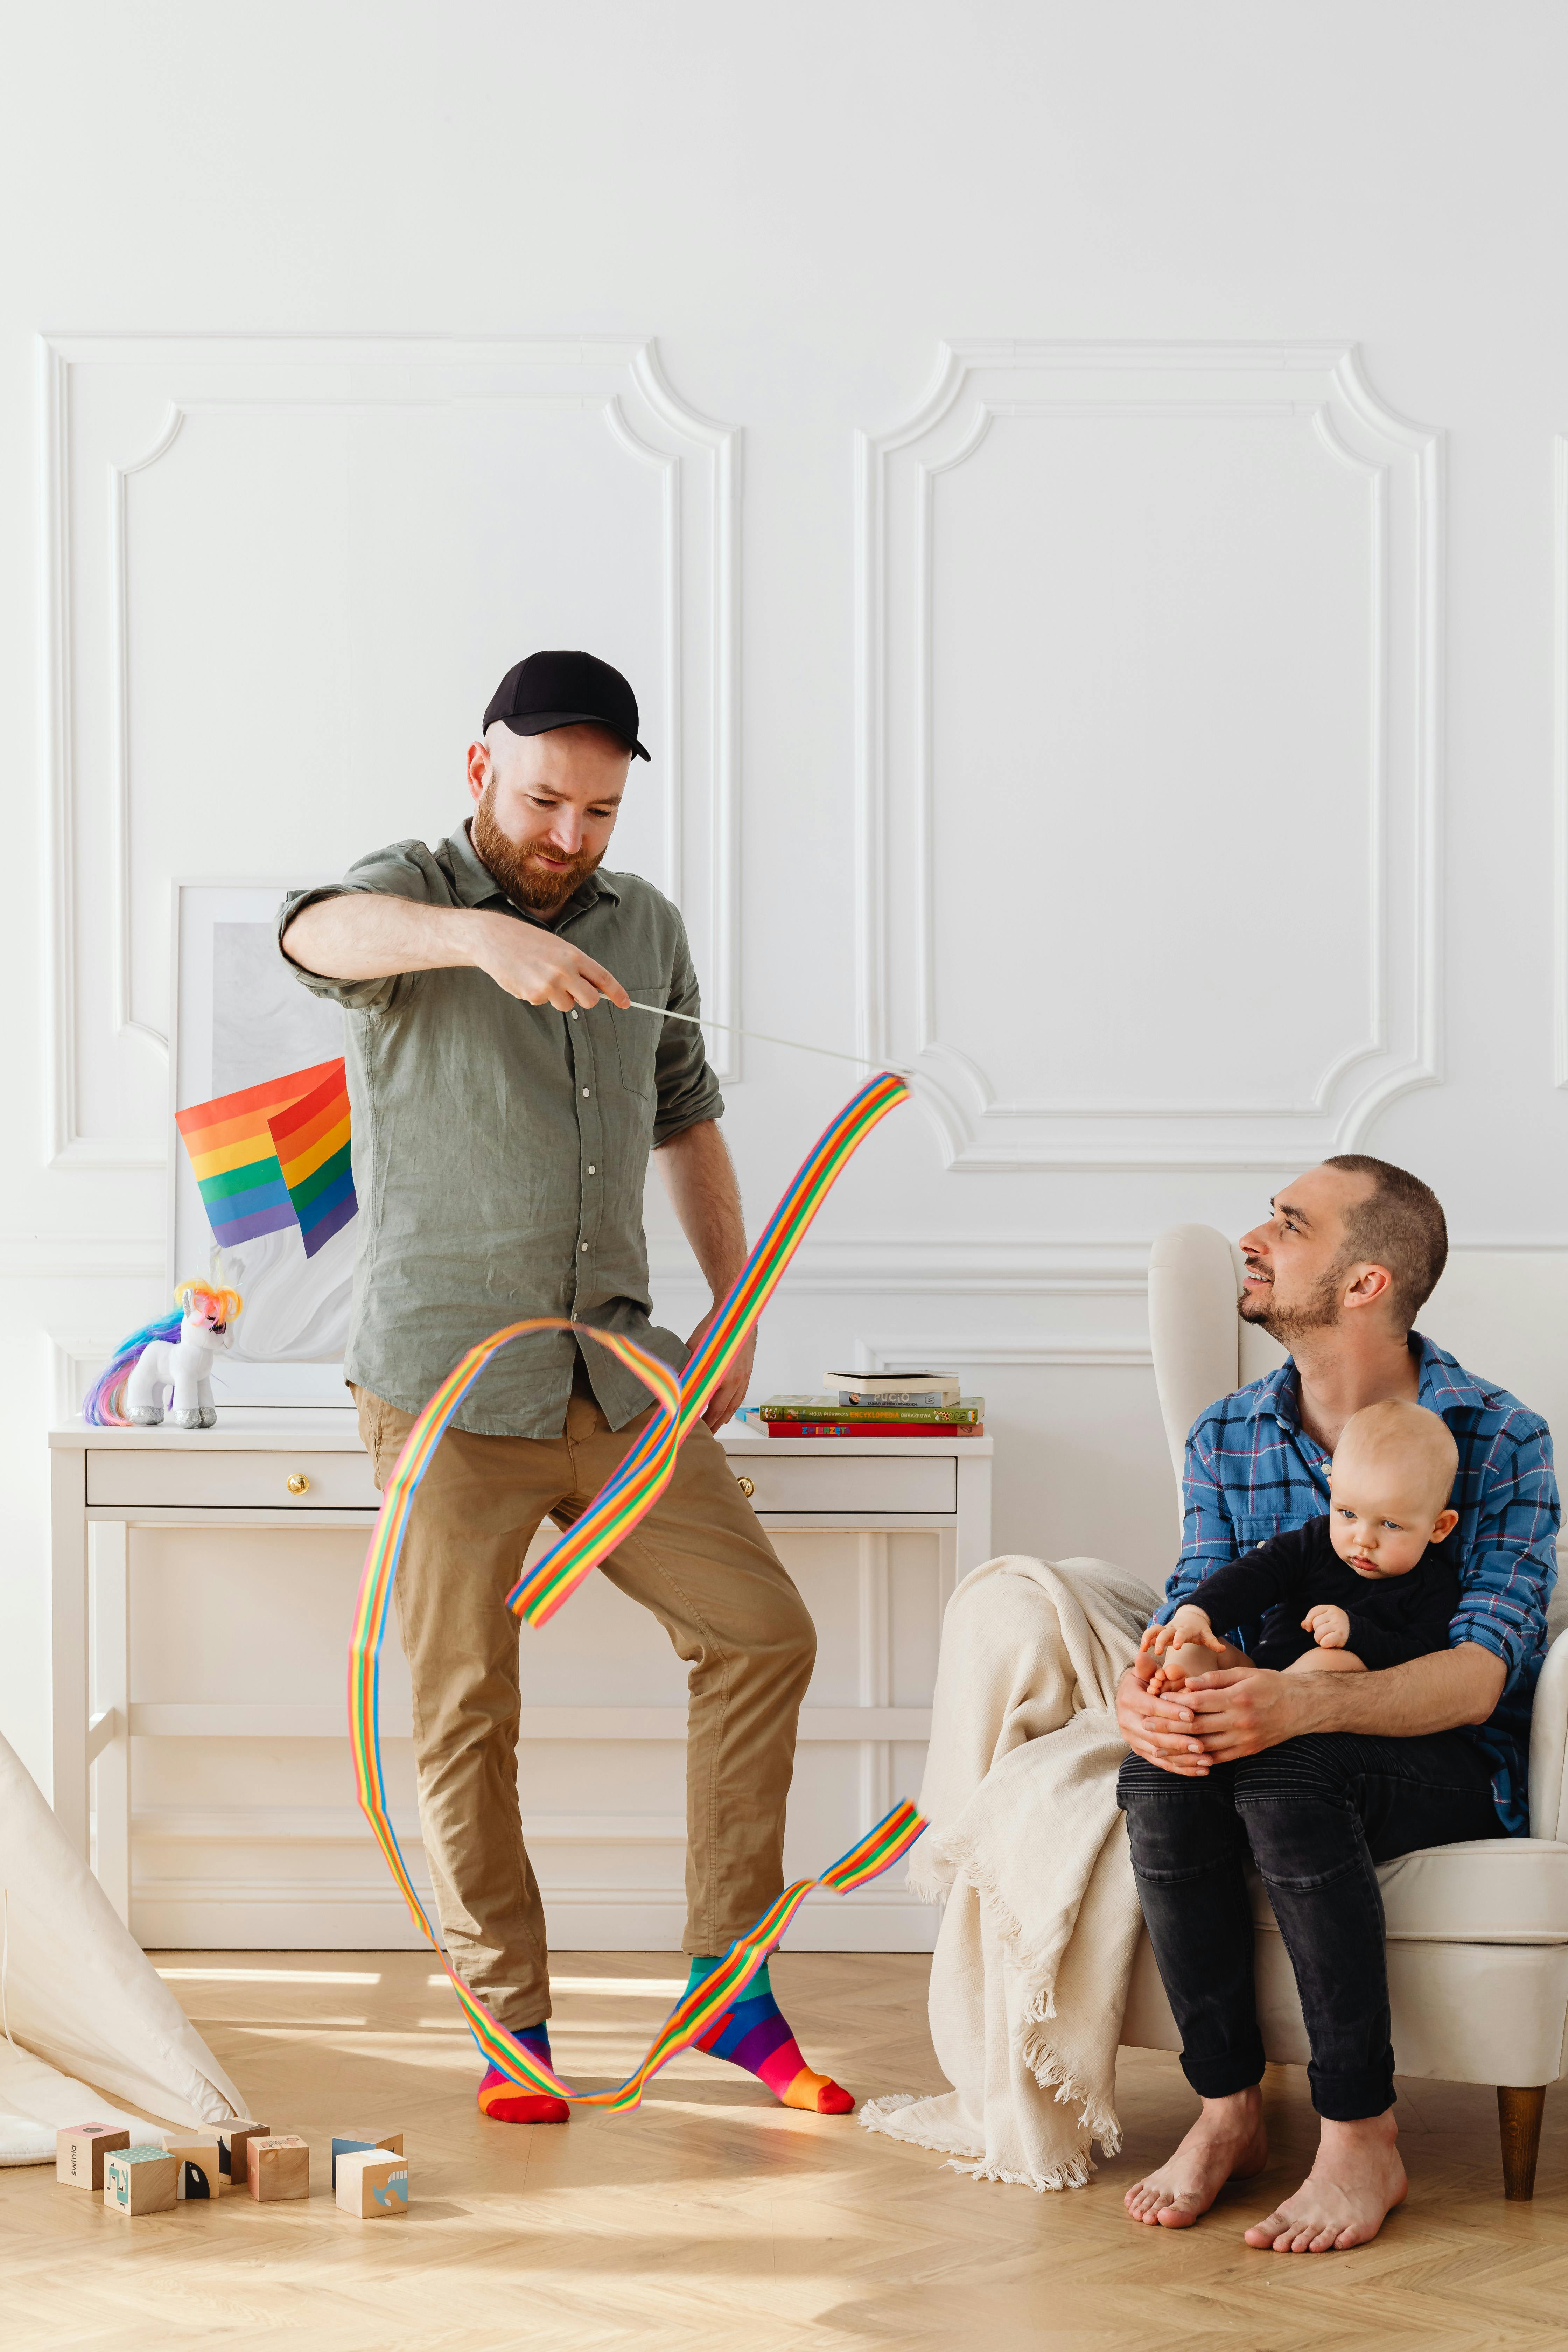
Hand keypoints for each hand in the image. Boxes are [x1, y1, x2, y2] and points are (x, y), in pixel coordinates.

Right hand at [467, 909, 630, 1012]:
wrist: (495, 938)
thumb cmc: (528, 941)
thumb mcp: (557, 947)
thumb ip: (576, 966)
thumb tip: (594, 988)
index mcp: (574, 955)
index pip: (603, 977)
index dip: (616, 992)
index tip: (625, 1003)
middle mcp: (565, 970)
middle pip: (590, 1000)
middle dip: (584, 1000)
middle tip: (571, 992)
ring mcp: (550, 984)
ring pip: (566, 1005)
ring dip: (557, 997)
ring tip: (539, 977)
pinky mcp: (534, 994)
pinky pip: (544, 1003)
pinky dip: (536, 995)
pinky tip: (525, 978)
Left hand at [685, 1312, 754, 1432]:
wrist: (739, 1313)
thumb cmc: (714, 1329)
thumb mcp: (693, 1352)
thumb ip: (687, 1372)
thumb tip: (674, 1389)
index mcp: (722, 1379)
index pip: (711, 1410)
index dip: (702, 1422)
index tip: (693, 1430)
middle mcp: (736, 1381)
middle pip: (723, 1412)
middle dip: (713, 1425)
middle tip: (704, 1435)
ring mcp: (744, 1376)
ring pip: (734, 1405)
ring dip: (724, 1417)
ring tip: (715, 1426)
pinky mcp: (748, 1370)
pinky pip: (741, 1394)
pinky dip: (734, 1405)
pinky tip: (729, 1408)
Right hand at [1116, 1665, 1214, 1776]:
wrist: (1129, 1698)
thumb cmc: (1143, 1681)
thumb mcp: (1143, 1672)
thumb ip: (1147, 1667)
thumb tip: (1142, 1656)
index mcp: (1128, 1699)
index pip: (1150, 1708)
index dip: (1170, 1712)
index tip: (1191, 1715)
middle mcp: (1127, 1722)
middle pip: (1155, 1735)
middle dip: (1180, 1741)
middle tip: (1203, 1745)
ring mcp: (1133, 1740)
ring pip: (1160, 1752)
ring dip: (1184, 1759)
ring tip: (1207, 1761)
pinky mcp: (1142, 1752)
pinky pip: (1162, 1763)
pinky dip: (1182, 1768)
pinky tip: (1201, 1770)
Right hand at [1138, 1607, 1223, 1694]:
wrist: (1191, 1616)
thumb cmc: (1199, 1629)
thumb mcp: (1207, 1634)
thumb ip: (1213, 1642)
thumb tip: (1223, 1649)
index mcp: (1185, 1629)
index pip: (1182, 1633)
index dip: (1179, 1639)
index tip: (1176, 1646)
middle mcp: (1173, 1628)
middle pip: (1164, 1632)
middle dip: (1160, 1641)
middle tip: (1157, 1652)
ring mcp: (1165, 1629)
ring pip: (1154, 1630)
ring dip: (1148, 1638)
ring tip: (1143, 1649)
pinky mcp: (1160, 1631)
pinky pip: (1150, 1633)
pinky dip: (1145, 1640)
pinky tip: (1141, 1651)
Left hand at [1159, 1664, 1321, 1762]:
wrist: (1302, 1706)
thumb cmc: (1269, 1684)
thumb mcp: (1244, 1673)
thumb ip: (1214, 1680)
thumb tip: (1186, 1684)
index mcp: (1237, 1697)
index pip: (1198, 1701)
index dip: (1174, 1702)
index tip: (1155, 1700)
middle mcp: (1240, 1720)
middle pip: (1197, 1725)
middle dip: (1168, 1726)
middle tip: (1146, 1725)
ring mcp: (1244, 1738)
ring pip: (1205, 1747)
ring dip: (1179, 1749)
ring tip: (1157, 1749)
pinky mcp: (1248, 1750)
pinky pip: (1220, 1759)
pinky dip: (1200, 1761)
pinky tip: (1184, 1761)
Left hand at [1303, 1603, 1350, 1650]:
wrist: (1355, 1633)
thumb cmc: (1336, 1626)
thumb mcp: (1327, 1619)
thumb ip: (1314, 1620)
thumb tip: (1302, 1625)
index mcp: (1331, 1608)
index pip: (1313, 1612)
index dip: (1308, 1621)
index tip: (1309, 1629)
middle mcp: (1335, 1615)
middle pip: (1315, 1623)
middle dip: (1315, 1632)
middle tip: (1322, 1635)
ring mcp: (1338, 1625)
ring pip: (1319, 1632)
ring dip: (1319, 1639)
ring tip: (1325, 1639)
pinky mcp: (1341, 1636)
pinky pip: (1325, 1641)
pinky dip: (1324, 1644)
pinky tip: (1328, 1643)